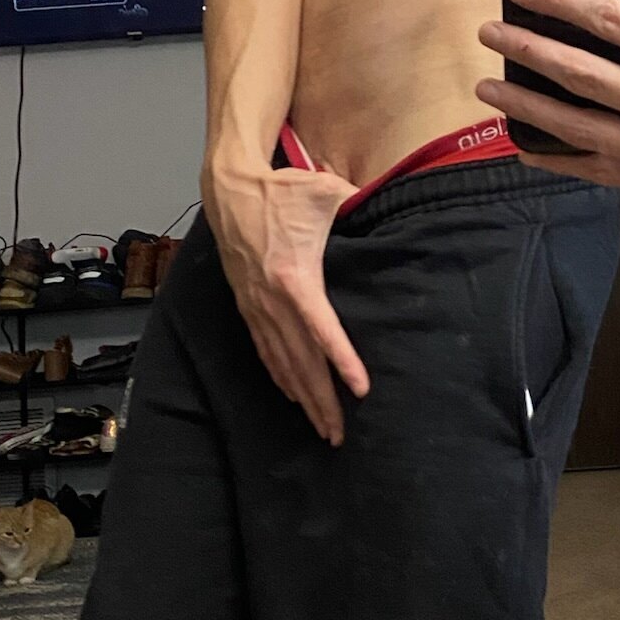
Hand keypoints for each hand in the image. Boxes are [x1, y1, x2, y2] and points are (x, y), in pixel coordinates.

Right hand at [201, 157, 369, 444]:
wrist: (229, 187)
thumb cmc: (282, 188)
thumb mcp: (325, 191)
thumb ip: (359, 204)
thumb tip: (390, 210)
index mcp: (295, 277)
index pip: (322, 330)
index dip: (343, 361)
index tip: (360, 390)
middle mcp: (272, 300)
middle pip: (301, 361)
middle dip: (321, 400)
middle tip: (340, 433)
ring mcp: (255, 306)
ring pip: (281, 362)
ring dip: (302, 398)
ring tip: (322, 427)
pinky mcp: (246, 305)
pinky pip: (264, 350)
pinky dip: (280, 377)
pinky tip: (293, 395)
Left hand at [476, 0, 619, 198]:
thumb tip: (574, 8)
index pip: (610, 21)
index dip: (559, 2)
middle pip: (585, 75)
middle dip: (528, 50)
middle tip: (493, 34)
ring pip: (581, 127)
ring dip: (527, 104)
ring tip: (492, 87)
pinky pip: (600, 169)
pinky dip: (557, 157)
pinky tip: (525, 140)